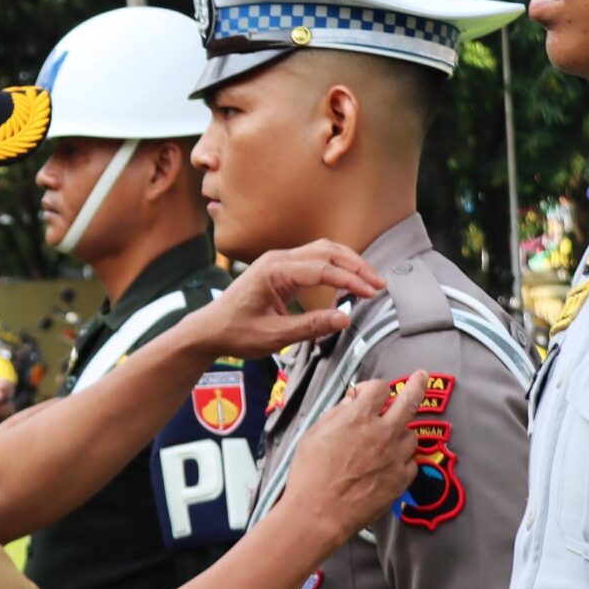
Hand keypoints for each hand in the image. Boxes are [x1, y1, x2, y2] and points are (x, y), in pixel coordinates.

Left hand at [177, 241, 384, 359]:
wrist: (209, 329)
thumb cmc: (235, 332)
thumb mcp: (273, 336)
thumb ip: (310, 327)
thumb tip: (345, 318)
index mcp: (274, 271)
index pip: (322, 269)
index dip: (351, 280)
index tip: (372, 293)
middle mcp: (278, 259)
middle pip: (327, 252)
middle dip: (356, 266)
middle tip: (379, 284)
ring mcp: (279, 261)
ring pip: (323, 251)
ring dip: (348, 263)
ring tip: (369, 280)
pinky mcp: (282, 269)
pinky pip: (314, 259)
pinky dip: (335, 266)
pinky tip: (348, 280)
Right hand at [280, 368, 426, 549]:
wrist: (318, 515)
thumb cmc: (309, 476)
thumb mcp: (313, 435)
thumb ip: (337, 414)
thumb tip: (352, 402)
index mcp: (358, 417)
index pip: (380, 388)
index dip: (372, 387)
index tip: (366, 394)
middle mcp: (382, 433)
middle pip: (410, 400)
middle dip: (417, 384)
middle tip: (421, 376)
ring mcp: (395, 457)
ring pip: (411, 434)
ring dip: (401, 432)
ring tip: (387, 440)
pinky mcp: (401, 480)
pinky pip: (411, 463)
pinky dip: (402, 460)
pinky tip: (388, 466)